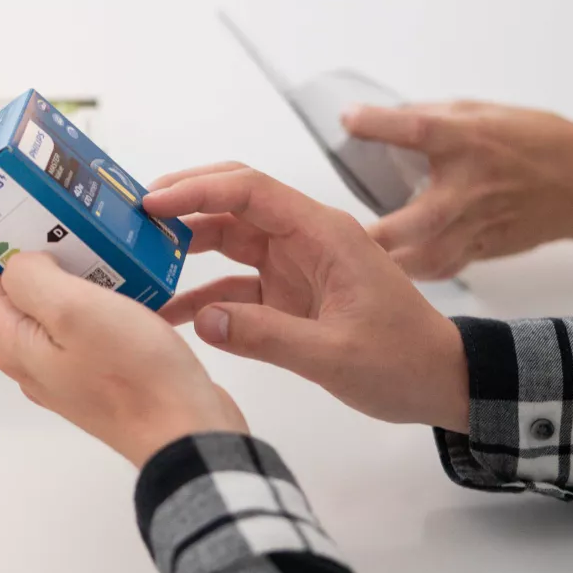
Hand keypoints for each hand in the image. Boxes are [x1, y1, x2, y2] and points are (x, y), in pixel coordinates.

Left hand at [0, 241, 246, 467]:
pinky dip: (91, 288)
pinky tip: (117, 268)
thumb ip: (31, 279)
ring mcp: (62, 364)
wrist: (187, 434)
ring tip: (85, 230)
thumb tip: (19, 261)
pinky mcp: (96, 367)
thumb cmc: (133, 376)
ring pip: (46, 302)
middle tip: (47, 206)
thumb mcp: (74, 311)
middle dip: (19, 243)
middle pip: (5, 289)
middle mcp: (29, 355)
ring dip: (60, 264)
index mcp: (11, 341)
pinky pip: (80, 318)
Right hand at [144, 163, 469, 431]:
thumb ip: (266, 336)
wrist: (443, 381)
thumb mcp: (335, 354)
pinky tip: (167, 312)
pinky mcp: (288, 292)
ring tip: (137, 261)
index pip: (248, 191)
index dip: (195, 191)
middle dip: (180, 207)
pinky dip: (200, 294)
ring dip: (183, 248)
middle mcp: (304, 238)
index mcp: (322, 233)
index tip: (148, 206)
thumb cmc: (403, 360)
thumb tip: (200, 321)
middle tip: (129, 222)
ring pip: (227, 239)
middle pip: (230, 204)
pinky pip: (234, 283)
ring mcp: (295, 264)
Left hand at [344, 102, 572, 278]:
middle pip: (420, 217)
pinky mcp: (483, 250)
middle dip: (379, 232)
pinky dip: (413, 273)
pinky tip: (388, 273)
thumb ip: (432, 117)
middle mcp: (470, 187)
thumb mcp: (482, 113)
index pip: (419, 130)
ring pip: (428, 257)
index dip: (380, 123)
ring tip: (355, 265)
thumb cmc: (536, 142)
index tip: (349, 119)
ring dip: (389, 263)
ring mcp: (478, 225)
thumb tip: (379, 119)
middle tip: (340, 235)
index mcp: (469, 143)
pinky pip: (441, 269)